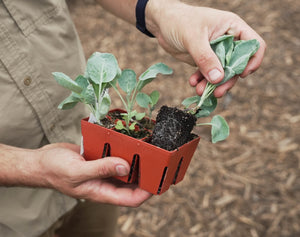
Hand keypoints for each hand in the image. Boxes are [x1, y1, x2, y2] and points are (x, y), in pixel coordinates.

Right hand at [37, 143, 151, 206]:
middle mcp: (105, 183)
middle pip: (132, 185)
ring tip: (148, 152)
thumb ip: (101, 169)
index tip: (158, 181)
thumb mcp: (77, 171)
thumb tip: (126, 167)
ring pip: (125, 170)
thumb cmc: (54, 170)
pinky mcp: (100, 160)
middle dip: (146, 177)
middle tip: (158, 163)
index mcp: (101, 192)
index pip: (131, 199)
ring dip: (136, 163)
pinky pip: (115, 158)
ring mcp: (103, 171)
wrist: (41, 161)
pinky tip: (130, 143)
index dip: (147, 193)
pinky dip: (123, 152)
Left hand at [146, 1, 265, 96]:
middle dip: (227, 80)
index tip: (242, 74)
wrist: (162, 24)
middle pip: (238, 64)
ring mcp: (216, 51)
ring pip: (222, 73)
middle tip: (217, 92)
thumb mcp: (193, 38)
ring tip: (200, 91)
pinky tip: (193, 83)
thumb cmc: (179, 21)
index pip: (254, 45)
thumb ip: (205, 58)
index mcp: (233, 27)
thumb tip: (218, 78)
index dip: (252, 61)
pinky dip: (202, 81)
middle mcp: (228, 40)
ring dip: (213, 84)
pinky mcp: (205, 60)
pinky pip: (208, 74)